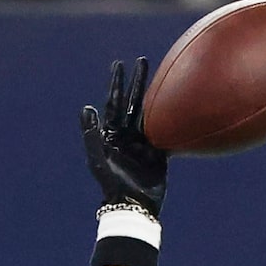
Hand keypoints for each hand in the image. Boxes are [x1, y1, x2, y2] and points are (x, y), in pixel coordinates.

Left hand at [82, 56, 167, 219]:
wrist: (134, 204)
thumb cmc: (112, 183)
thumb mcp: (99, 158)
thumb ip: (92, 134)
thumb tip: (86, 108)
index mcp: (111, 134)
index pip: (113, 103)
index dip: (116, 84)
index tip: (119, 64)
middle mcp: (126, 135)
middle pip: (132, 102)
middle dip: (137, 82)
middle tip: (142, 61)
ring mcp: (142, 142)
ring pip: (149, 112)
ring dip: (154, 93)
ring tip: (163, 74)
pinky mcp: (157, 151)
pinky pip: (164, 129)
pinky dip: (170, 116)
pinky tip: (179, 100)